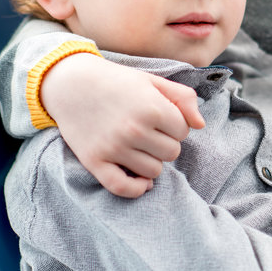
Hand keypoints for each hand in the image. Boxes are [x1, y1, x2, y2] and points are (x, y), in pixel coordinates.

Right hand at [41, 53, 205, 197]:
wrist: (70, 83)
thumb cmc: (116, 81)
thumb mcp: (153, 81)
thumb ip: (183, 98)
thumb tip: (201, 125)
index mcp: (152, 108)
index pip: (184, 132)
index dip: (175, 125)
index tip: (161, 117)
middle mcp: (134, 130)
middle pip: (171, 153)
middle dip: (165, 143)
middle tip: (149, 131)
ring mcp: (113, 148)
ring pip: (153, 171)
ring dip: (152, 162)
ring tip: (140, 147)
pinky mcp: (94, 161)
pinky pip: (123, 188)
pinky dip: (136, 189)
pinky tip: (140, 180)